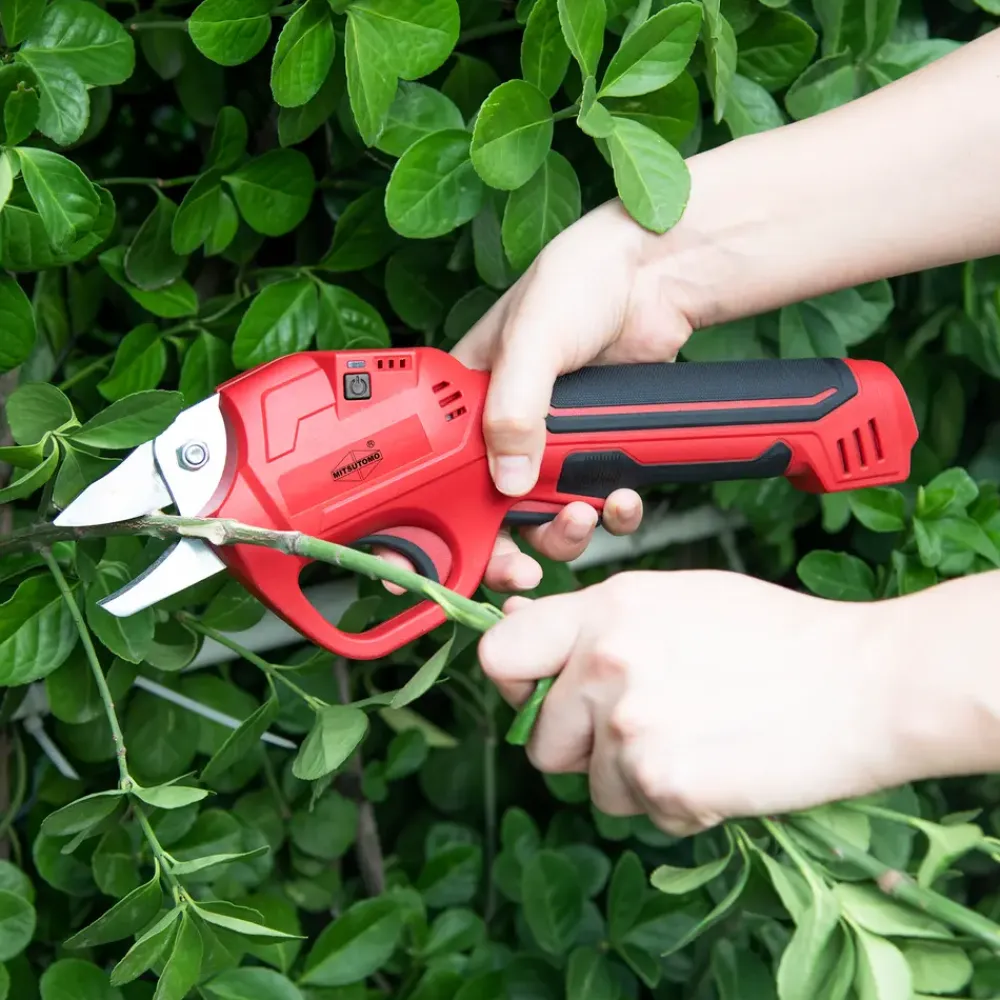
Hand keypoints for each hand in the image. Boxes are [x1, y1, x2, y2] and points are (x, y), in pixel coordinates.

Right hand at [380, 199, 695, 592]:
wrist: (654, 277)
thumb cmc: (578, 280)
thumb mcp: (534, 338)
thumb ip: (515, 407)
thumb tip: (508, 478)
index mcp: (465, 401)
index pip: (433, 474)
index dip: (429, 525)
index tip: (427, 565)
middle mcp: (502, 430)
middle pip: (489, 514)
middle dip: (507, 549)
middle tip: (522, 571)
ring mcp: (549, 446)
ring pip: (544, 519)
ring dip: (564, 533)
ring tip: (583, 515)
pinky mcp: (593, 451)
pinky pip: (595, 504)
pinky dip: (610, 514)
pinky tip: (620, 498)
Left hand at [478, 570, 908, 835]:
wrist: (862, 682)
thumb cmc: (777, 635)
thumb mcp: (676, 597)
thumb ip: (599, 620)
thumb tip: (523, 629)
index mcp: (605, 609)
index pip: (500, 654)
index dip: (512, 684)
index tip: (538, 696)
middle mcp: (605, 664)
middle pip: (541, 741)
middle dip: (583, 747)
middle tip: (643, 731)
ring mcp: (631, 726)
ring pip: (593, 785)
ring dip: (633, 778)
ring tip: (696, 741)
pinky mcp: (664, 782)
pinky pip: (642, 813)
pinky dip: (675, 804)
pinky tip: (719, 767)